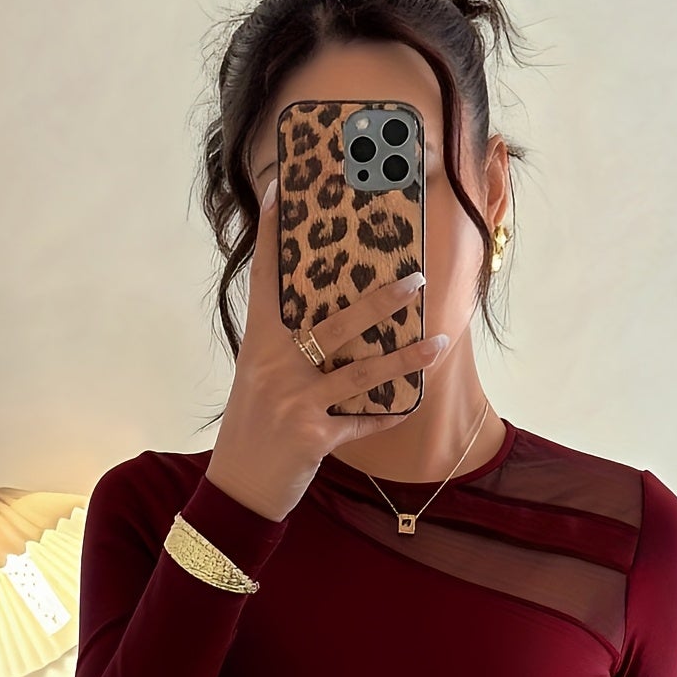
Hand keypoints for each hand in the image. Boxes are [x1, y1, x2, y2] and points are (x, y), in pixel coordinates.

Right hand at [206, 174, 450, 518]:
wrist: (238, 488)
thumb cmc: (253, 427)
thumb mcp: (259, 378)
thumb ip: (285, 345)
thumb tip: (329, 316)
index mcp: (259, 344)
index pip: (266, 280)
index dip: (273, 234)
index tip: (283, 188)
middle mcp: (274, 366)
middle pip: (335, 322)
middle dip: (381, 300)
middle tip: (417, 278)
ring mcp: (294, 403)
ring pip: (360, 372)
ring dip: (405, 356)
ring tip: (438, 340)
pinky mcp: (312, 438)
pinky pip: (363, 422)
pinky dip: (389, 412)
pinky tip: (414, 399)